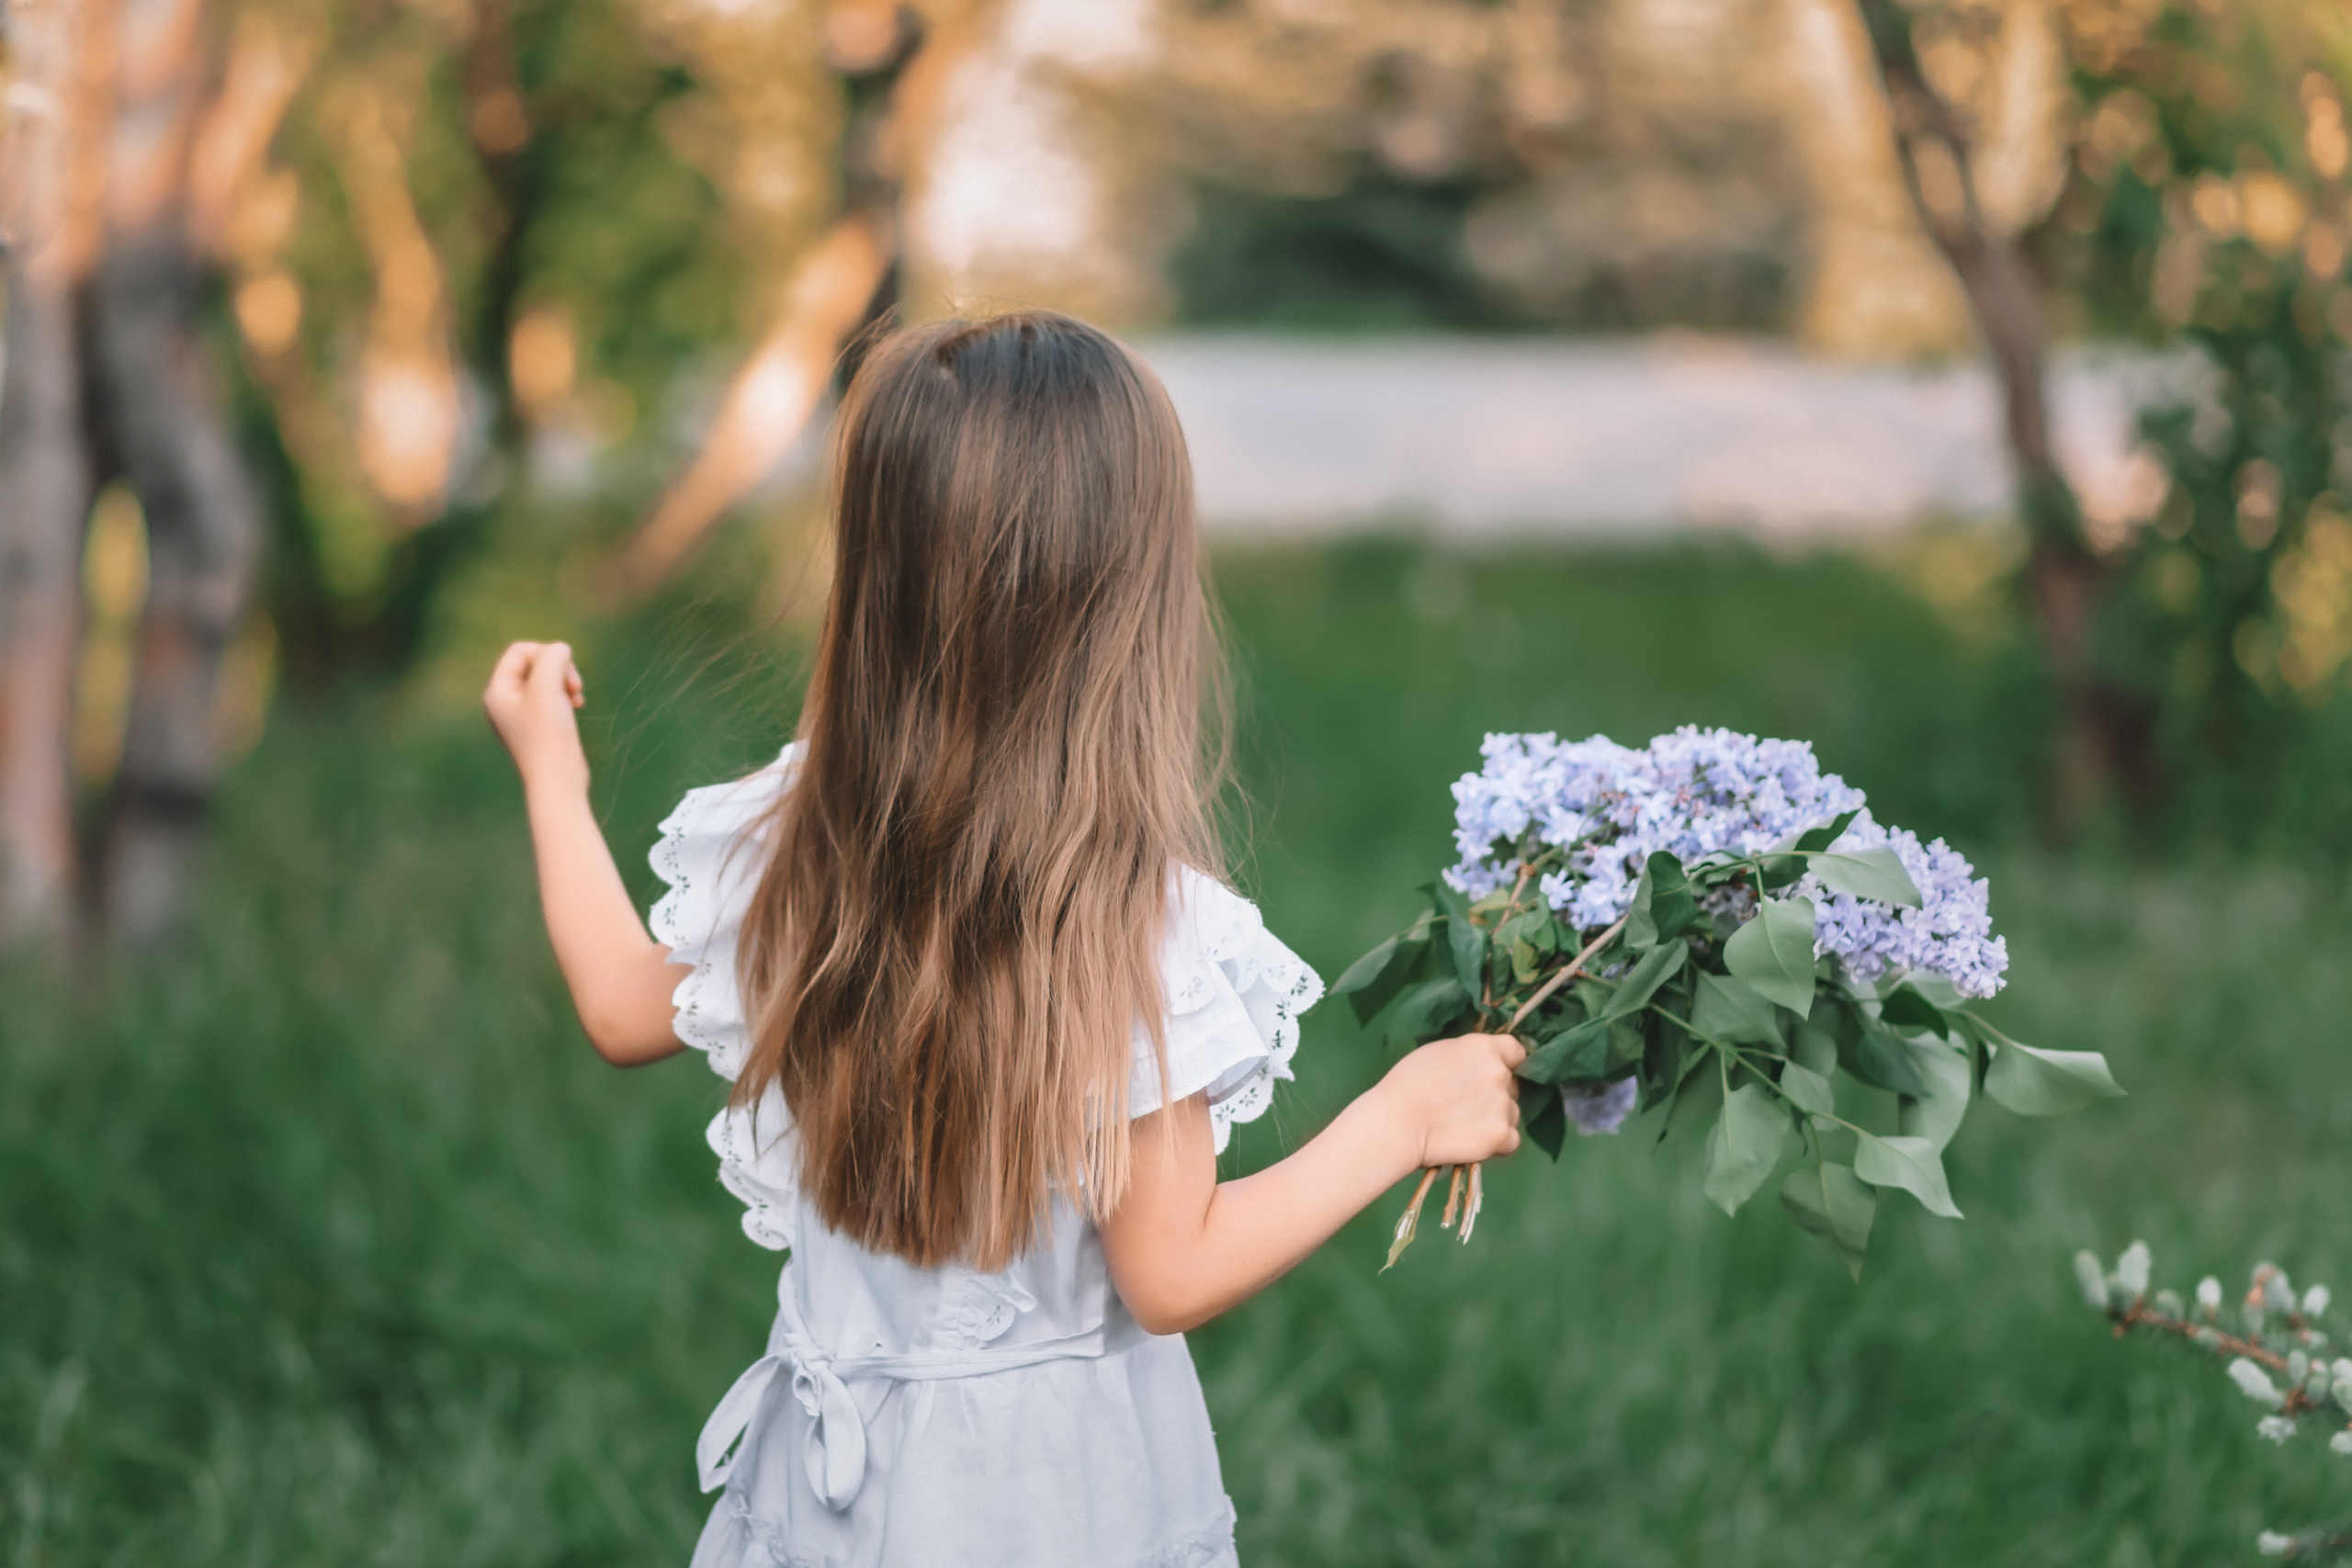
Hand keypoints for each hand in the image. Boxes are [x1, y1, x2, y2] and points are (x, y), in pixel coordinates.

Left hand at [483, 640, 587, 795]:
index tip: (564, 675)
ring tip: (576, 697)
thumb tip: (561, 648)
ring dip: (564, 681)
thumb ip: (553, 658)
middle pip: (533, 663)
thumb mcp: (548, 688)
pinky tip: (577, 707)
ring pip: (545, 680)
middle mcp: (504, 702)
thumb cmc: (548, 736)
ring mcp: (521, 716)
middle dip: (558, 668)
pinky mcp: (538, 727)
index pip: (520, 651)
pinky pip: (551, 697)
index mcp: (497, 692)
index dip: (546, 653)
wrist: (557, 782)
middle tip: (575, 686)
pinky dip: (565, 696)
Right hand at [1375, 1032, 1524, 1167]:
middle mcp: (1499, 1073)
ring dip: (1495, 1120)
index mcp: (1484, 1047)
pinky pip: (1511, 1141)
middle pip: (1512, 1085)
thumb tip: (1483, 1065)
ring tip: (1463, 1127)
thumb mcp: (1439, 1052)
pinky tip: (1473, 1142)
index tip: (1491, 1076)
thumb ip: (1469, 1056)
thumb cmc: (1406, 1086)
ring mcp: (1502, 1105)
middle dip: (1495, 1095)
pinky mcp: (1500, 1135)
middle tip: (1464, 1106)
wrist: (1395, 1123)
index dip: (1506, 1064)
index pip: (1516, 1051)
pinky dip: (1497, 1144)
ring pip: (1512, 1113)